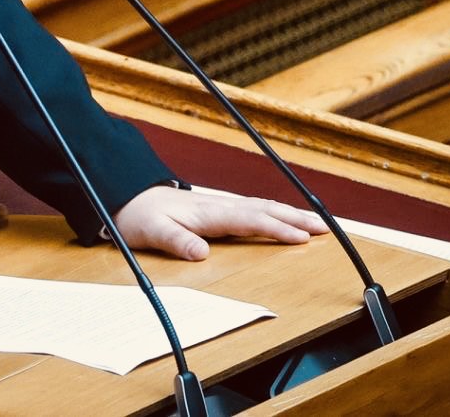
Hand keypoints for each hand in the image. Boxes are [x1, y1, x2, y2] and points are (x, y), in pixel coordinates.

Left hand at [112, 185, 326, 260]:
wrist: (124, 195)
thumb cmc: (138, 216)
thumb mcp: (152, 231)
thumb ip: (176, 241)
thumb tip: (201, 253)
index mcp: (210, 212)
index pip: (252, 220)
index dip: (278, 229)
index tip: (303, 238)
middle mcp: (218, 205)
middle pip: (264, 209)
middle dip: (295, 218)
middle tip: (325, 228)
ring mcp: (218, 205)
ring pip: (261, 207)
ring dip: (288, 214)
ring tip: (313, 223)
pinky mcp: (214, 208)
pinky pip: (251, 209)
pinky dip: (272, 212)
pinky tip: (278, 217)